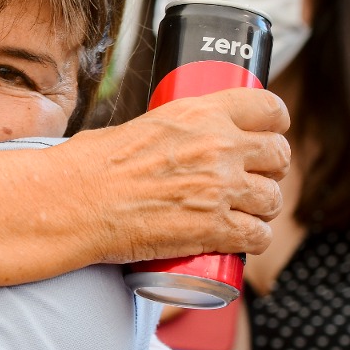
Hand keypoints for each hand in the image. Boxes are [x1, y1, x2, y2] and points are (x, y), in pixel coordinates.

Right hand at [68, 88, 289, 262]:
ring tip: (239, 213)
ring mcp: (220, 189)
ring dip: (260, 208)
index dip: (273, 124)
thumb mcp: (136, 127)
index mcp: (198, 114)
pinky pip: (259, 236)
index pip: (268, 109)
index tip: (267, 134)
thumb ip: (170, 132)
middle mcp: (217, 147)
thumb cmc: (87, 167)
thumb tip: (174, 145)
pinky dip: (252, 240)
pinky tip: (236, 239)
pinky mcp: (214, 228)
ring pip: (273, 199)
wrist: (71, 204)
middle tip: (249, 179)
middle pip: (278, 155)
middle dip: (269, 169)